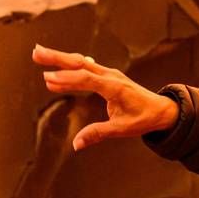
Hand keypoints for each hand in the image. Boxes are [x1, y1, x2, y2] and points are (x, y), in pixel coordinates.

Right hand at [31, 44, 178, 150]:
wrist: (162, 109)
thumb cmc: (144, 118)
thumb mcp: (122, 130)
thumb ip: (97, 134)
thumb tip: (76, 144)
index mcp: (115, 87)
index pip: (87, 80)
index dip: (67, 79)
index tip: (47, 79)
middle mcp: (110, 76)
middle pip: (80, 63)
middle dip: (57, 57)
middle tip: (36, 52)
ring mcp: (108, 74)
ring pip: (81, 62)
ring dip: (60, 58)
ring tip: (39, 54)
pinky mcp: (106, 76)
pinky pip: (85, 68)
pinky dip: (70, 67)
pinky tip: (58, 66)